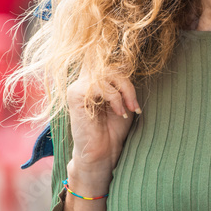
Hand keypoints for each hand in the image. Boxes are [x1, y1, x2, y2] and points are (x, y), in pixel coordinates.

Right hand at [65, 66, 140, 188]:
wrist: (102, 152)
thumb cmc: (114, 128)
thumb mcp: (124, 100)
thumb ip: (123, 82)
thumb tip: (130, 61)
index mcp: (94, 80)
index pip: (107, 58)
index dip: (124, 65)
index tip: (134, 90)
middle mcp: (83, 80)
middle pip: (110, 64)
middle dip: (127, 84)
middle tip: (135, 105)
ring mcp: (78, 87)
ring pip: (107, 73)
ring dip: (124, 91)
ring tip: (128, 109)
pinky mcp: (75, 95)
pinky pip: (100, 85)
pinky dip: (115, 98)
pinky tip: (119, 112)